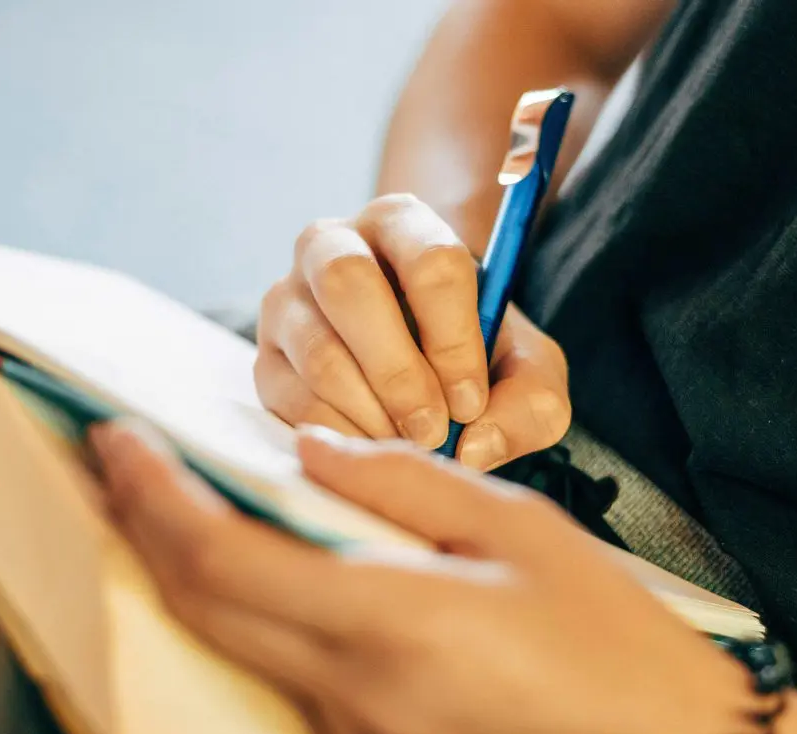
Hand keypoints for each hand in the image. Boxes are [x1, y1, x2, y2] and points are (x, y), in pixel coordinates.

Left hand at [91, 420, 758, 733]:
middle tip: (119, 463)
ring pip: (238, 645)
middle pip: (203, 608)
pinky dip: (257, 614)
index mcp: (393, 622)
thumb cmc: (607, 633)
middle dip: (144, 529)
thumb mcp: (518, 527)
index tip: (117, 440)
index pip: (224, 560)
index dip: (154, 498)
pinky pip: (288, 677)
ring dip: (198, 572)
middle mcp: (355, 694)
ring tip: (187, 503)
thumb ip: (403, 482)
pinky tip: (272, 571)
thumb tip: (308, 452)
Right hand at [255, 193, 570, 470]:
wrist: (419, 363)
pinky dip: (339, 434)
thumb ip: (531, 403)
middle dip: (397, 370)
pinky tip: (373, 448)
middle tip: (432, 430)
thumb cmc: (475, 356)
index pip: (430, 260)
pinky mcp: (265, 357)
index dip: (454, 339)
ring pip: (317, 349)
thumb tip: (474, 445)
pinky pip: (290, 397)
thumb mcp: (528, 372)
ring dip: (369, 410)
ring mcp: (288, 299)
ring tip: (408, 443)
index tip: (470, 401)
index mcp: (404, 223)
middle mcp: (332, 243)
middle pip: (349, 283)